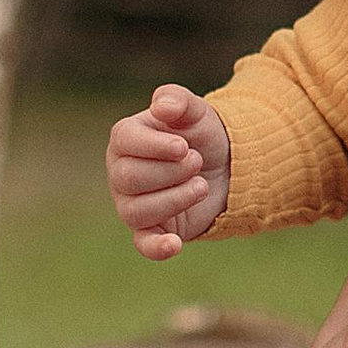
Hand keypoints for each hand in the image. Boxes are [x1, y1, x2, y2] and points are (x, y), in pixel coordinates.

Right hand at [108, 85, 229, 259]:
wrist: (226, 163)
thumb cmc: (201, 133)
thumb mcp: (194, 110)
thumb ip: (177, 100)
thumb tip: (161, 107)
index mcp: (125, 139)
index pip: (125, 142)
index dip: (156, 146)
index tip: (184, 146)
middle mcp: (121, 172)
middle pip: (130, 178)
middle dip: (172, 171)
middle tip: (198, 161)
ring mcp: (132, 203)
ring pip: (137, 211)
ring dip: (177, 198)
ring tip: (201, 185)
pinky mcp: (152, 229)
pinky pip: (143, 244)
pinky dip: (157, 247)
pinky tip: (175, 244)